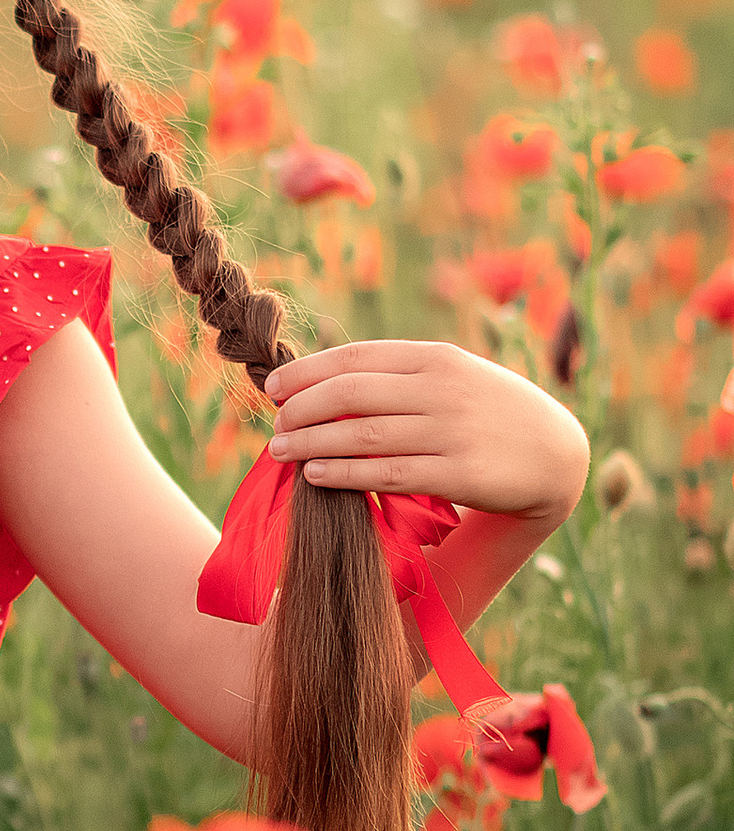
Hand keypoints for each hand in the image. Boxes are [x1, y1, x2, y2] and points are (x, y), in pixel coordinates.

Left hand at [267, 340, 587, 521]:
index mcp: (436, 358)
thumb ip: (400, 376)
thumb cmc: (490, 412)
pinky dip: (345, 472)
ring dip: (312, 441)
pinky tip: (315, 473)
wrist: (556, 453)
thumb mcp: (453, 377)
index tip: (274, 389)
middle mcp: (442, 389)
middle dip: (302, 407)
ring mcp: (452, 431)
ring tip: (280, 450)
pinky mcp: (459, 474)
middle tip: (276, 424)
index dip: (307, 372)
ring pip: (363, 434)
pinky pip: (388, 473)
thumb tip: (327, 381)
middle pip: (351, 393)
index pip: (356, 357)